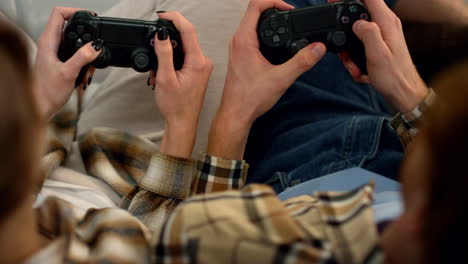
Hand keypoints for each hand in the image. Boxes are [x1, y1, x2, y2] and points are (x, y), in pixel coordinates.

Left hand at [34, 7, 101, 118]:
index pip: (59, 14)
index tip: (89, 18)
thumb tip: (96, 46)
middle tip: (94, 50)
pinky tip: (84, 76)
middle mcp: (51, 45)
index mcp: (48, 42)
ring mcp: (56, 53)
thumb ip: (83, 58)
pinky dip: (84, 64)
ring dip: (87, 56)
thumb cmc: (46, 92)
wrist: (40, 107)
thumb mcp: (68, 73)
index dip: (74, 12)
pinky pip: (77, 56)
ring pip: (77, 44)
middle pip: (72, 28)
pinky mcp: (61, 62)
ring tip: (87, 70)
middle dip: (86, 39)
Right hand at [149, 12, 212, 157]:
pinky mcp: (197, 71)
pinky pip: (183, 58)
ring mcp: (201, 66)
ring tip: (157, 73)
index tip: (161, 16)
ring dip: (166, 56)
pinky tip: (163, 75)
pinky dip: (170, 63)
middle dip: (165, 44)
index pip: (188, 30)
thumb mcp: (165, 78)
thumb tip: (161, 35)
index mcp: (198, 61)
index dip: (174, 19)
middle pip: (184, 39)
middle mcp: (203, 62)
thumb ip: (163, 54)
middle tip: (153, 53)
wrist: (183, 123)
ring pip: (181, 49)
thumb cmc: (176, 107)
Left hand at [207, 0, 326, 159]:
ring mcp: (238, 48)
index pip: (256, 5)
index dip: (275, 2)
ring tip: (288, 27)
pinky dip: (266, 34)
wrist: (236, 114)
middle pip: (255, 12)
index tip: (290, 10)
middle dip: (276, 10)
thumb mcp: (281, 78)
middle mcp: (238, 41)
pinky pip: (252, 36)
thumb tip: (318, 48)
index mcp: (244, 40)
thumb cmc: (250, 98)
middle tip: (292, 17)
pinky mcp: (241, 56)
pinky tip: (278, 44)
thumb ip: (302, 61)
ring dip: (270, 22)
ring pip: (253, 24)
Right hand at [340, 0, 428, 112]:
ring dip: (350, 51)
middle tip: (343, 49)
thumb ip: (367, 32)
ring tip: (355, 66)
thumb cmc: (394, 76)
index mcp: (386, 22)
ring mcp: (382, 35)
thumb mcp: (377, 54)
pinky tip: (361, 71)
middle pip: (359, 14)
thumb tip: (357, 22)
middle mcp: (385, 24)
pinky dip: (356, 59)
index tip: (335, 1)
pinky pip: (360, 46)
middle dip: (346, 30)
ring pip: (357, 33)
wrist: (403, 93)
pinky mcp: (378, 46)